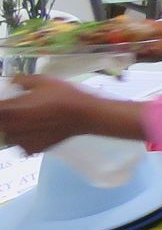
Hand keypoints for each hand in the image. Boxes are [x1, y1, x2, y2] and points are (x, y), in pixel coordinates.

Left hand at [0, 75, 129, 152]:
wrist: (84, 114)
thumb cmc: (64, 95)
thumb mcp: (43, 80)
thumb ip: (22, 80)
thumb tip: (13, 81)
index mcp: (12, 110)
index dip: (3, 104)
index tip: (6, 100)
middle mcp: (12, 128)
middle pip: (1, 124)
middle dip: (6, 116)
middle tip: (20, 109)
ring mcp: (22, 141)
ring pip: (8, 136)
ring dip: (12, 128)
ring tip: (27, 120)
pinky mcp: (32, 149)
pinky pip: (21, 144)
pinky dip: (25, 138)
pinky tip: (37, 130)